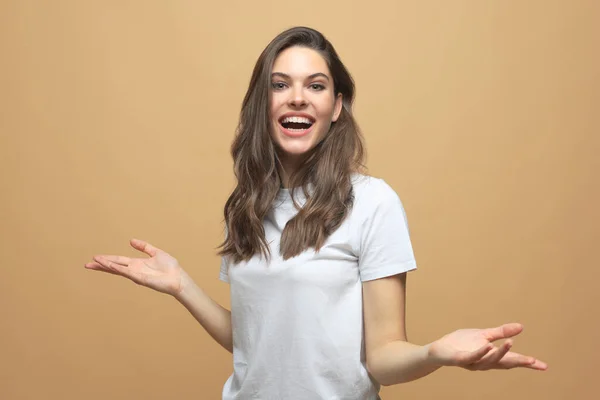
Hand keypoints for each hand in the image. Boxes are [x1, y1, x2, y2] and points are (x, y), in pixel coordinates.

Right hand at [85, 238, 186, 296]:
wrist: (178, 277)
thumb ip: (143, 246)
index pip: (118, 261)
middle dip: (101, 265)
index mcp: (136, 263)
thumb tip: (131, 240)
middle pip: (114, 266)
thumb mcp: (155, 252)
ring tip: (94, 263)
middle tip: (87, 264)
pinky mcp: (140, 278)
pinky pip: (127, 272)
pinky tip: (109, 266)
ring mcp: (136, 274)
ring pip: (118, 269)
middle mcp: (134, 269)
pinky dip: (118, 269)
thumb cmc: (170, 267)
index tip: (95, 258)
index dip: (107, 259)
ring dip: (106, 266)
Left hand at [427, 323, 547, 370]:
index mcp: (491, 356)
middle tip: (533, 361)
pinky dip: (481, 352)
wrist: (439, 349)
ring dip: (500, 353)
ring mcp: (473, 362)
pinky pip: (472, 357)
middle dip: (518, 362)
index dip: (527, 363)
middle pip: (504, 363)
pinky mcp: (460, 359)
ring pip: (489, 360)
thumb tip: (521, 327)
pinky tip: (488, 346)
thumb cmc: (461, 343)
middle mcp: (484, 362)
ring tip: (510, 343)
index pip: (512, 360)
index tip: (543, 366)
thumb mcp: (484, 334)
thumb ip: (501, 332)